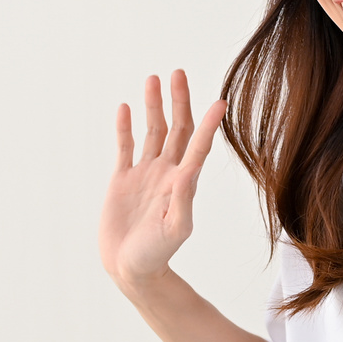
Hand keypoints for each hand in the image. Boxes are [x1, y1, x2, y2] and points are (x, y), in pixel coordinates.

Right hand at [99, 70, 226, 293]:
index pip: (197, 145)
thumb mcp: (174, 229)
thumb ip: (182, 200)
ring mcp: (144, 174)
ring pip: (151, 131)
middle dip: (178, 101)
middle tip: (177, 73)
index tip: (220, 101)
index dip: (208, 124)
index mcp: (182, 182)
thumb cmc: (156, 254)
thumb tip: (188, 170)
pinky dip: (125, 127)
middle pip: (176, 129)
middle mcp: (166, 172)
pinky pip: (125, 147)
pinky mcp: (122, 180)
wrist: (131, 269)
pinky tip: (125, 107)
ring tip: (153, 79)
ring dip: (153, 106)